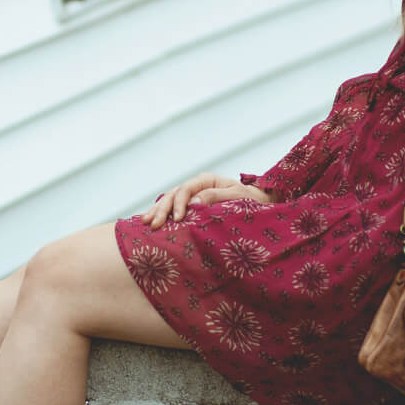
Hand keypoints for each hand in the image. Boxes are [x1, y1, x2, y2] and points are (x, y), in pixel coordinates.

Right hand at [142, 173, 272, 228]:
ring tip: (146, 222)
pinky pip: (172, 209)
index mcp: (207, 180)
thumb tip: (193, 202)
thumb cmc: (251, 200)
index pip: (186, 189)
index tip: (177, 219)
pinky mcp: (190, 207)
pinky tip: (150, 221)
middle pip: (173, 194)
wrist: (259, 204)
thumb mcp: (237, 197)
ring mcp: (191, 196)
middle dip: (162, 209)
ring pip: (168, 200)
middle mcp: (196, 186)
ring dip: (157, 211)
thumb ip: (216, 197)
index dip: (179, 203)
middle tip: (153, 224)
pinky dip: (161, 214)